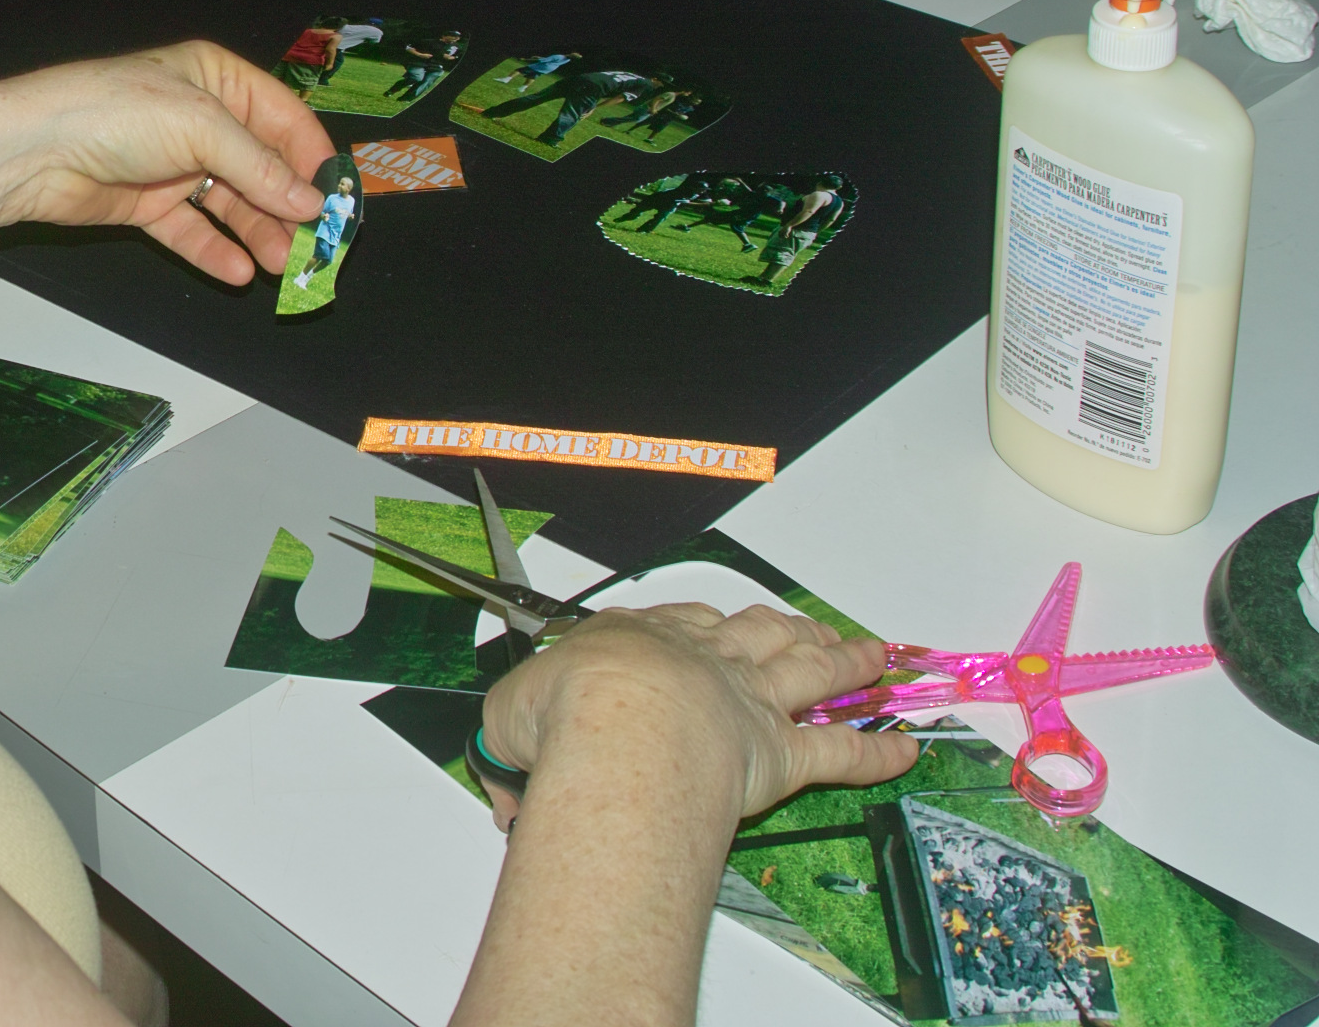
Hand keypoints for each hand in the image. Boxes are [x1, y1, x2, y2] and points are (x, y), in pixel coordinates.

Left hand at [0, 42, 332, 283]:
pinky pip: (192, 230)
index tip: (336, 200)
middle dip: (287, 205)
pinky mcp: (148, 203)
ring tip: (282, 265)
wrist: (32, 152)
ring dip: (258, 233)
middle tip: (314, 246)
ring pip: (230, 203)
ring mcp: (173, 163)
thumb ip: (259, 167)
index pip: (283, 118)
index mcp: (216, 78)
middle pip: (261, 166)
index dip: (312, 158)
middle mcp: (200, 119)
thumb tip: (311, 203)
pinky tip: (238, 271)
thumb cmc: (116, 115)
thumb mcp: (200, 127)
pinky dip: (215, 250)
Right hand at [478, 604, 917, 831]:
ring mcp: (746, 702)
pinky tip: (905, 750)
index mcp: (633, 642)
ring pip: (808, 673)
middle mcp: (699, 661)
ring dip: (844, 664)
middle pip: (756, 633)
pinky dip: (877, 752)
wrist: (616, 735)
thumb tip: (506, 791)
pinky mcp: (782, 755)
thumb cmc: (561, 717)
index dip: (696, 622)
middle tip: (809, 624)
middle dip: (785, 627)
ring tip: (871, 657)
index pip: (675, 622)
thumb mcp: (509, 718)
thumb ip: (511, 747)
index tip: (708, 622)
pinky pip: (841, 752)